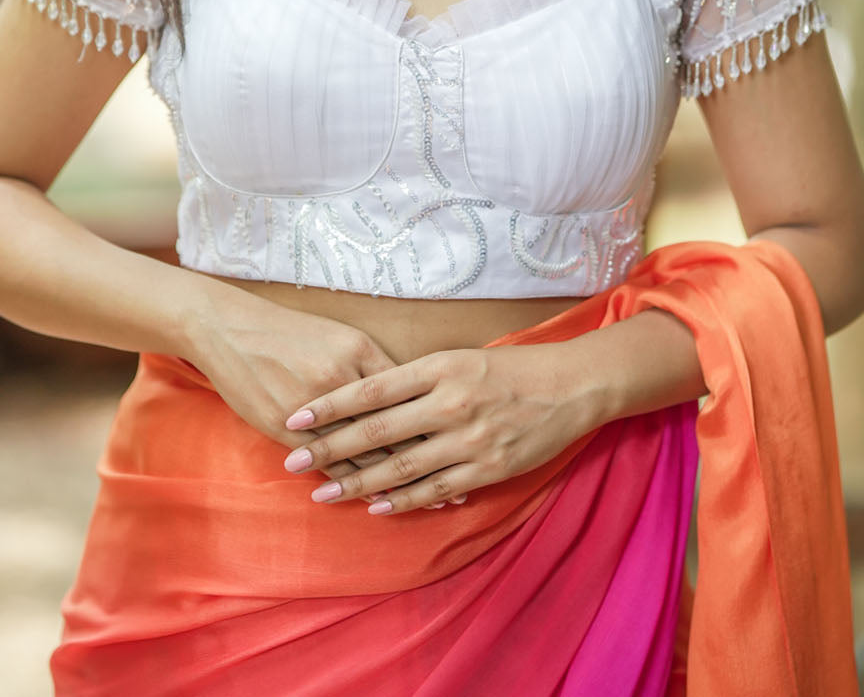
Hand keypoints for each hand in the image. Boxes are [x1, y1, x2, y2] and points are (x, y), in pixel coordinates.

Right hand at [186, 287, 458, 505]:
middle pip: (395, 427)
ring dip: (397, 483)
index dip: (439, 425)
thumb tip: (408, 396)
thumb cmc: (287, 332)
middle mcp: (341, 377)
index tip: (466, 444)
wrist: (228, 329)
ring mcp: (314, 406)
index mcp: (359, 350)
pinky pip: (329, 462)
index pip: (409, 395)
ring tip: (429, 505)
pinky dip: (354, 483)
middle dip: (429, 462)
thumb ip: (370, 367)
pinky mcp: (287, 428)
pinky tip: (377, 501)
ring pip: (365, 452)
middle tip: (460, 490)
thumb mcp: (337, 337)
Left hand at [281, 341, 603, 515]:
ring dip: (358, 483)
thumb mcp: (459, 357)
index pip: (372, 388)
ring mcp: (469, 438)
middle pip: (378, 430)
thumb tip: (365, 396)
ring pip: (401, 467)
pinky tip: (377, 507)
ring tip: (324, 493)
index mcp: (439, 367)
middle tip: (294, 463)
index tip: (296, 417)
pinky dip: (404, 500)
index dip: (331, 405)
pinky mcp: (487, 468)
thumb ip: (417, 377)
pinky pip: (436, 490)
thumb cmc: (508, 368)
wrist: (570, 386)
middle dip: (331, 449)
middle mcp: (450, 402)